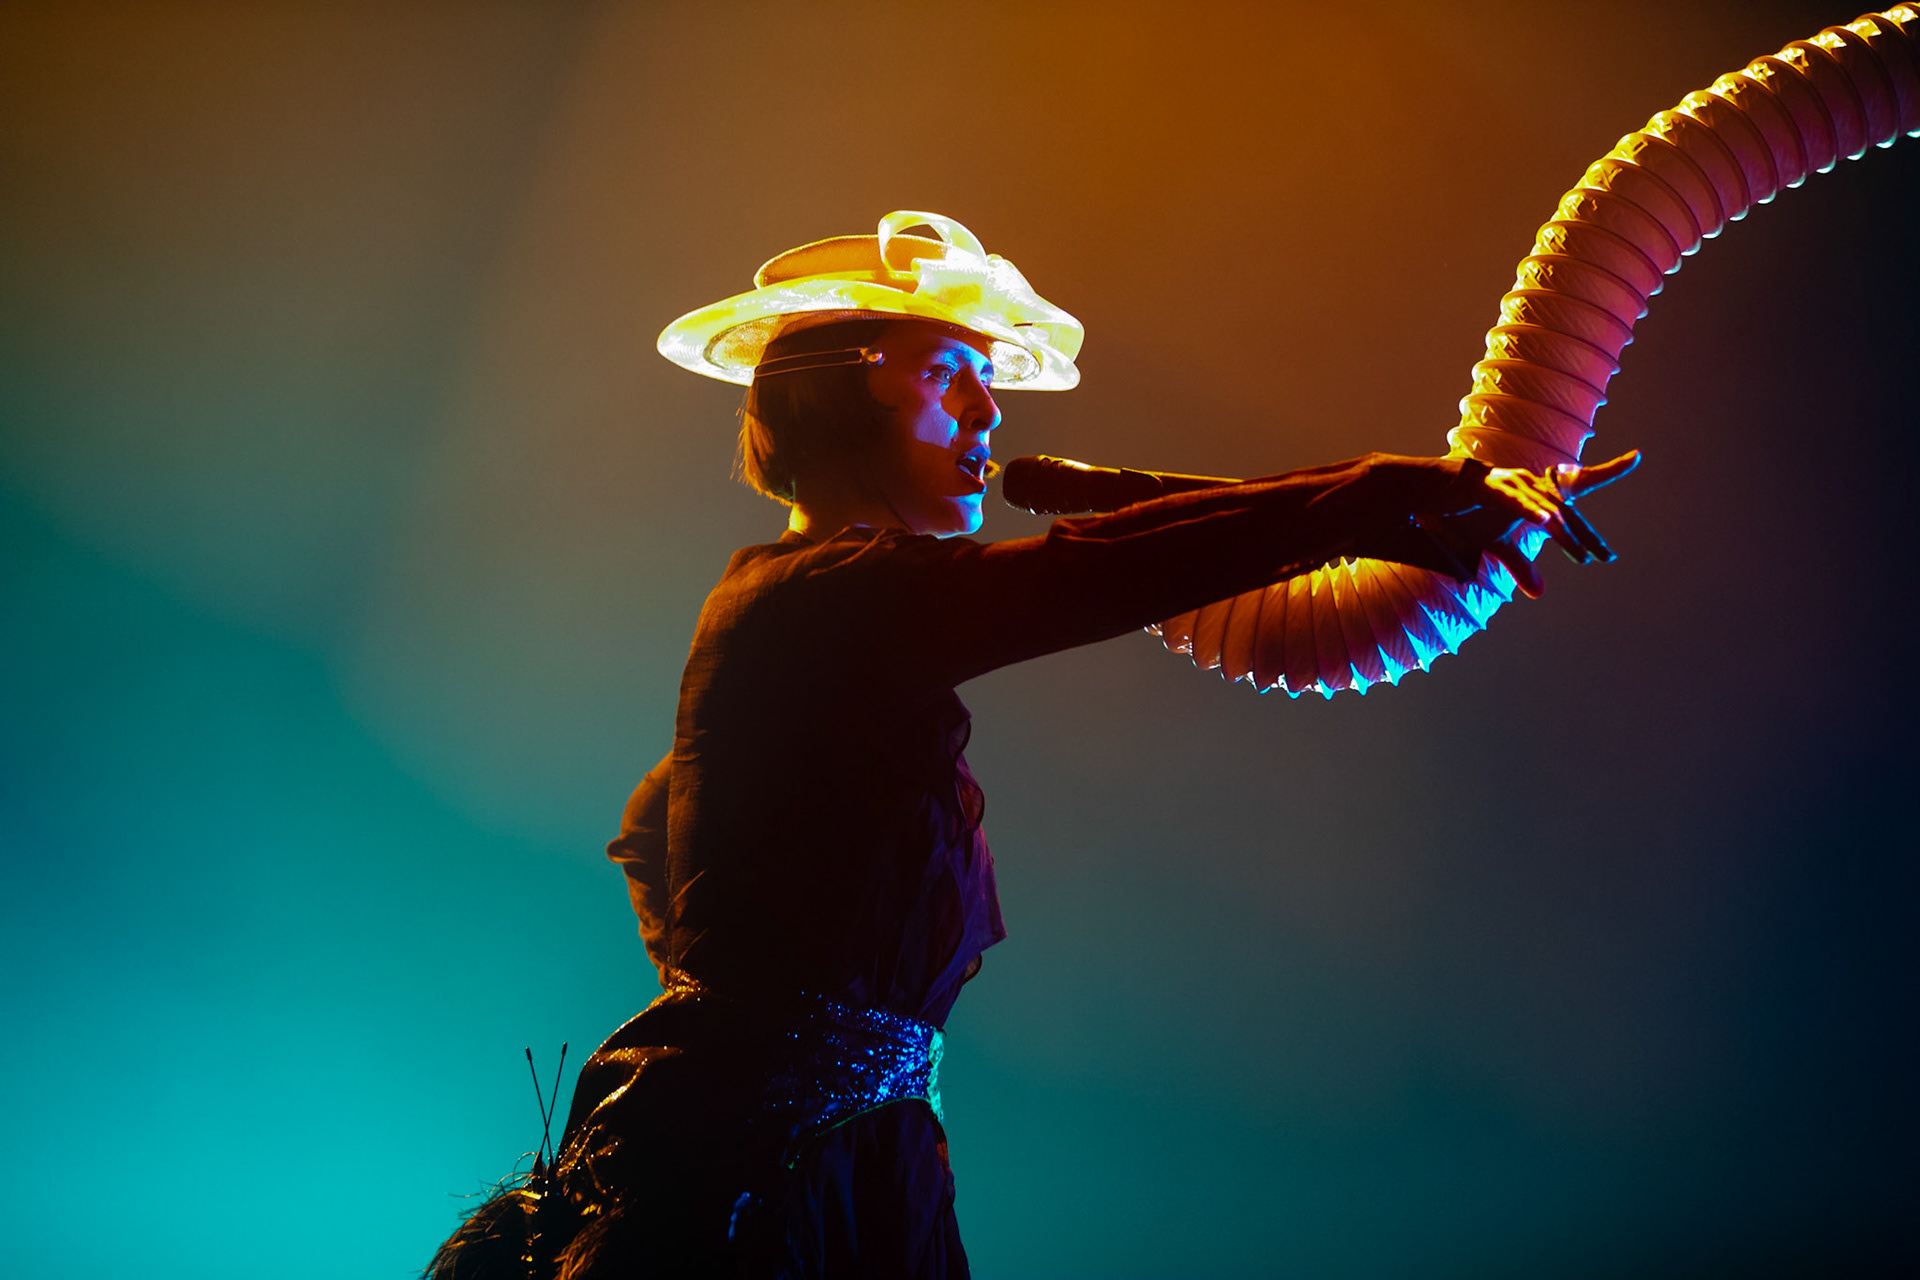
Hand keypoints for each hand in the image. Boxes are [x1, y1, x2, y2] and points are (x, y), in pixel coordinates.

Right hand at [1410, 451, 1640, 597]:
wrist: (1434, 494)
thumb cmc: (1472, 515)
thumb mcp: (1499, 546)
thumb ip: (1521, 566)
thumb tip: (1540, 593)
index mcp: (1537, 494)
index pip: (1579, 482)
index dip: (1608, 470)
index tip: (1636, 456)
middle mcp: (1530, 484)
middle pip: (1567, 510)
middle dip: (1586, 535)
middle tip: (1604, 556)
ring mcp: (1513, 485)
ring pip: (1546, 510)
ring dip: (1564, 532)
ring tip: (1582, 554)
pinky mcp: (1494, 488)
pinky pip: (1518, 502)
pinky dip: (1534, 512)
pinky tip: (1549, 523)